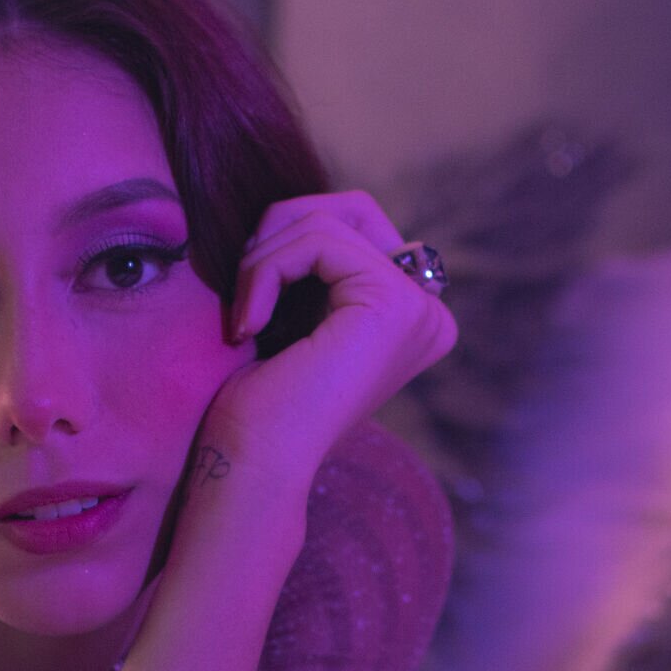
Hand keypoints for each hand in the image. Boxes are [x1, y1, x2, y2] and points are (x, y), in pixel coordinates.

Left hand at [201, 191, 457, 486]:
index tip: (253, 307)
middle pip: (350, 209)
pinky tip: (248, 324)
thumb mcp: (294, 314)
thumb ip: (316, 265)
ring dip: (263, 258)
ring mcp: (419, 309)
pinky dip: (266, 269)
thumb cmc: (260, 405)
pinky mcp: (395, 303)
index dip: (288, 245)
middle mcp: (429, 314)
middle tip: (243, 293)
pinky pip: (318, 238)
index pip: (355, 225)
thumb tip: (301, 206)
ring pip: (326, 219)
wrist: (254, 464)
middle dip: (279, 233)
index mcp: (411, 317)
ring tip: (242, 315)